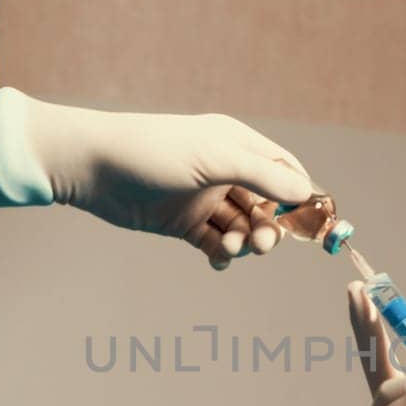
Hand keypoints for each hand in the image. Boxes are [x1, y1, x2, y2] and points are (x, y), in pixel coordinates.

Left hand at [36, 103, 312, 269]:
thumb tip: (306, 193)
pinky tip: (219, 260)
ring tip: (230, 248)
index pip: (284, 171)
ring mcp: (204, 199)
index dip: (301, 196)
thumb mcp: (215, 158)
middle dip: (271, 227)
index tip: (312, 224)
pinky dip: (223, 256)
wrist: (93, 167)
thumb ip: (263, 176)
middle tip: (263, 244)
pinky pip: (216, 245)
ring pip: (242, 228)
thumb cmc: (154, 151)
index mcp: (236, 145)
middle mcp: (224, 171)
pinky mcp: (183, 224)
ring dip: (245, 242)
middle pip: (267, 207)